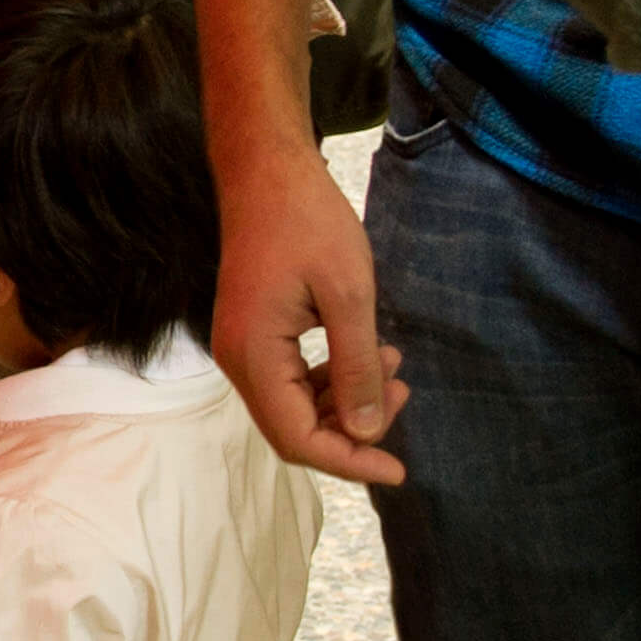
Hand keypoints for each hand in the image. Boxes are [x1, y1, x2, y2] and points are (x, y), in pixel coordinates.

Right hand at [213, 155, 407, 486]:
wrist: (266, 170)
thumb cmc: (307, 220)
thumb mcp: (348, 294)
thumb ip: (356, 368)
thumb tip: (368, 432)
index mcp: (254, 355)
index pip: (299, 438)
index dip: (351, 461)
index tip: (399, 469)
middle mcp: (237, 360)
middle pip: (293, 430)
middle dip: (351, 430)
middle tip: (402, 394)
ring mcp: (240, 346)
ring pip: (292, 407)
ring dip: (343, 401)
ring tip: (392, 367)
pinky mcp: (251, 332)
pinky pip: (287, 379)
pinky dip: (328, 379)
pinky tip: (366, 354)